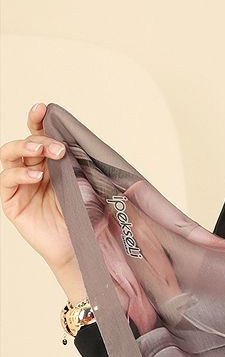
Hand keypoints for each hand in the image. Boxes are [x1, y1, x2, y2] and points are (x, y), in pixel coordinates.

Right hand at [1, 103, 76, 270]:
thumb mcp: (85, 184)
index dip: (38, 120)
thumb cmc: (85, 217)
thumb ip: (78, 163)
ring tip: (41, 151)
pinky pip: (7, 180)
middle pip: (26, 142)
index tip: (43, 108)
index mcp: (50, 162)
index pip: (40, 135)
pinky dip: (20, 173)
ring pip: (10, 155)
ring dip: (25, 148)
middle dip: (39, 138)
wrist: (80, 248)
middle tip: (57, 146)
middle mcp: (32, 169)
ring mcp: (20, 185)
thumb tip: (80, 138)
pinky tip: (36, 175)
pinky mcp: (11, 202)